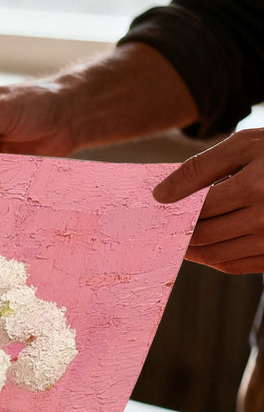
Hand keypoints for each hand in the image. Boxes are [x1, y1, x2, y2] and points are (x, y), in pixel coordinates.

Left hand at [154, 129, 263, 273]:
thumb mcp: (242, 146)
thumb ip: (199, 168)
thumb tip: (159, 195)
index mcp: (254, 187)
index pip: (197, 210)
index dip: (173, 213)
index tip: (157, 213)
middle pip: (203, 235)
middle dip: (178, 232)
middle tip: (161, 229)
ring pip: (214, 255)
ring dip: (191, 250)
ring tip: (178, 237)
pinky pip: (233, 266)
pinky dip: (212, 259)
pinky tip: (202, 246)